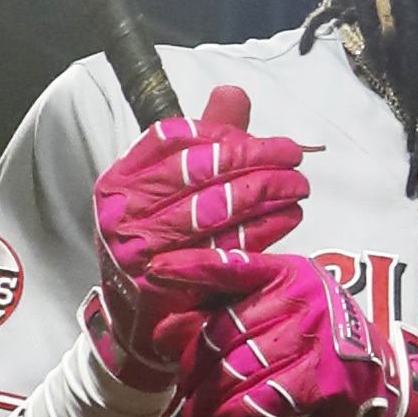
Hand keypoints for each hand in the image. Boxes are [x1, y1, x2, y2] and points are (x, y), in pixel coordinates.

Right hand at [88, 86, 310, 398]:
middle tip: (294, 157)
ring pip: (217, 208)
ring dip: (268, 191)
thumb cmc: (158, 246)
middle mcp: (123, 213)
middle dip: (257, 158)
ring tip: (299, 185)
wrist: (136, 326)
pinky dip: (265, 229)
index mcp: (118, 182)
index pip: (173, 139)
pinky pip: (228, 247)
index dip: (221, 133)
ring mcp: (143, 251)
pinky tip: (289, 217)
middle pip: (201, 171)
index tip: (258, 136)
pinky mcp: (170, 284)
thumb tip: (233, 90)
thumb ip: (201, 143)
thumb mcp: (167, 192)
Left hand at [180, 255, 417, 416]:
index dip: (193, 267)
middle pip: (227, 330)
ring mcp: (316, 335)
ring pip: (240, 369)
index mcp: (290, 273)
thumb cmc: (320, 350)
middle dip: (196, 367)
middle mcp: (303, 296)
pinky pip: (263, 400)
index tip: (154, 270)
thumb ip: (234, 315)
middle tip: (181, 392)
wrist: (384, 385)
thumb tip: (165, 333)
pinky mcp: (323, 377)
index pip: (234, 266)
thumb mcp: (285, 316)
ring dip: (209, 401)